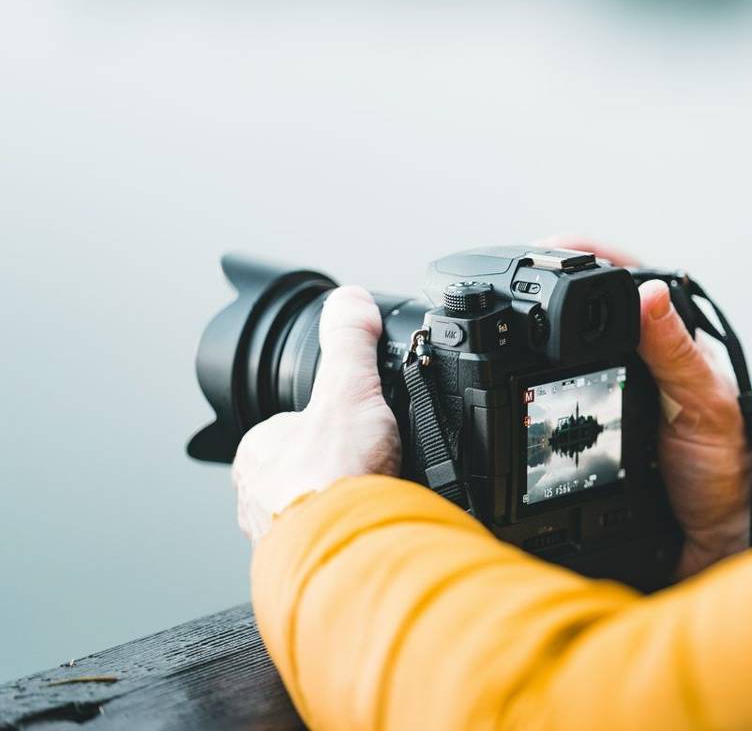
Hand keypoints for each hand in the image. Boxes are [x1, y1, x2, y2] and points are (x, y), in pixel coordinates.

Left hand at [231, 286, 398, 543]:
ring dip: (346, 506)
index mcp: (259, 452)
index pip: (293, 426)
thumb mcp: (350, 390)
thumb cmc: (334, 481)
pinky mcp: (305, 567)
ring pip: (317, 511)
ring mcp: (278, 537)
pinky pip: (333, 543)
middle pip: (307, 469)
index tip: (358, 429)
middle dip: (340, 469)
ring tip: (377, 499)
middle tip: (374, 466)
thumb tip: (350, 301)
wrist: (348, 552)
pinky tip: (374, 530)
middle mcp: (258, 498)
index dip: (332, 422)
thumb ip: (350, 343)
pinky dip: (354, 536)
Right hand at [539, 237, 751, 576]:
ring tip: (508, 326)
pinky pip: (560, 397)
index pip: (626, 280)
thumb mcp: (704, 404)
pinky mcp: (598, 425)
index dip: (587, 258)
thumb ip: (677, 354)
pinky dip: (535, 389)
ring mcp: (617, 389)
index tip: (549, 248)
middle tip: (514, 281)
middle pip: (590, 310)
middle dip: (551, 293)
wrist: (716, 532)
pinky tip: (517, 388)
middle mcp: (643, 357)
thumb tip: (649, 296)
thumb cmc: (725, 464)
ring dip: (539, 341)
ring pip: (570, 352)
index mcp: (672, 338)